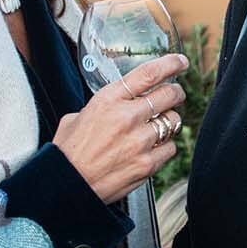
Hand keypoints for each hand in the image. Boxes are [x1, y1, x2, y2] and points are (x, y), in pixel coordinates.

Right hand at [54, 53, 186, 203]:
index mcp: (108, 100)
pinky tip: (151, 150)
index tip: (180, 62)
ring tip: (157, 128)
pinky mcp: (147, 164)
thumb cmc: (68, 152)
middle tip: (175, 96)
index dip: (170, 64)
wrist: (66, 185)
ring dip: (168, 122)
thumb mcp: (77, 117)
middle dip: (176, 93)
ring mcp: (140, 141)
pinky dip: (164, 147)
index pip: (148, 73)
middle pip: (169, 94)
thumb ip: (102, 107)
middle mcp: (127, 116)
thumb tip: (118, 104)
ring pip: (173, 121)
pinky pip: (170, 148)